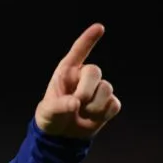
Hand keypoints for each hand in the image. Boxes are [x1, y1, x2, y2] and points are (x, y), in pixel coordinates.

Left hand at [35, 23, 121, 138]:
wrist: (61, 135)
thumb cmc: (51, 117)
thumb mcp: (48, 112)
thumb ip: (59, 106)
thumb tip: (75, 103)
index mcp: (66, 73)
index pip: (78, 52)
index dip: (88, 39)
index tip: (99, 27)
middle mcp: (84, 77)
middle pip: (95, 71)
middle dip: (86, 89)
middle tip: (77, 103)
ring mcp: (98, 88)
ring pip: (106, 89)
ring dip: (94, 106)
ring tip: (82, 113)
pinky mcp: (109, 102)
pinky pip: (114, 104)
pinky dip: (103, 114)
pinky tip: (93, 118)